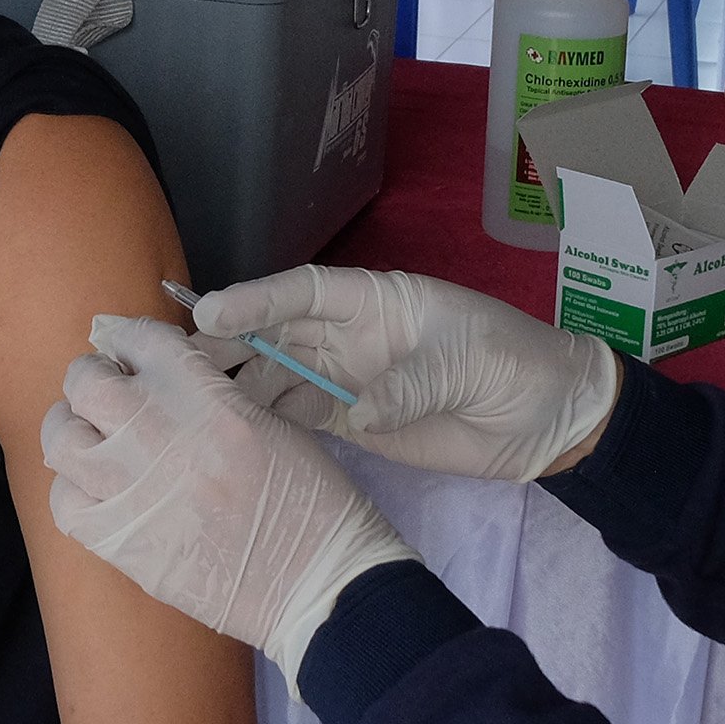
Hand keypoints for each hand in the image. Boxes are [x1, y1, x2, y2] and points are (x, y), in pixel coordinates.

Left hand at [44, 317, 415, 670]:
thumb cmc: (308, 498)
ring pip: (59, 437)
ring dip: (73, 430)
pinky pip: (63, 501)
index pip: (136, 338)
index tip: (128, 354)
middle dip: (94, 380)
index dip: (128, 341)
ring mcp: (126, 486)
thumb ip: (210, 393)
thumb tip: (162, 380)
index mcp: (200, 393)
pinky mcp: (115, 539)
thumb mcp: (270, 419)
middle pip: (84, 380)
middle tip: (110, 397)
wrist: (313, 581)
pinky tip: (99, 493)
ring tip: (94, 440)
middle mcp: (153, 430)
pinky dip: (74, 489)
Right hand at [191, 265, 620, 481]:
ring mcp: (350, 380)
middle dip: (227, 342)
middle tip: (174, 359)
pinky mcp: (355, 424)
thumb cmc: (513, 364)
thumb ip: (409, 383)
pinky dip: (267, 423)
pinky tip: (231, 431)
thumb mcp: (466, 362)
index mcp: (377, 302)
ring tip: (188, 400)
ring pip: (278, 377)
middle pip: (276, 333)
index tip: (209, 311)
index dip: (255, 300)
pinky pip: (300, 418)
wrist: (549, 419)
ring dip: (238, 385)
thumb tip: (358, 410)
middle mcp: (352, 337)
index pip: (304, 292)